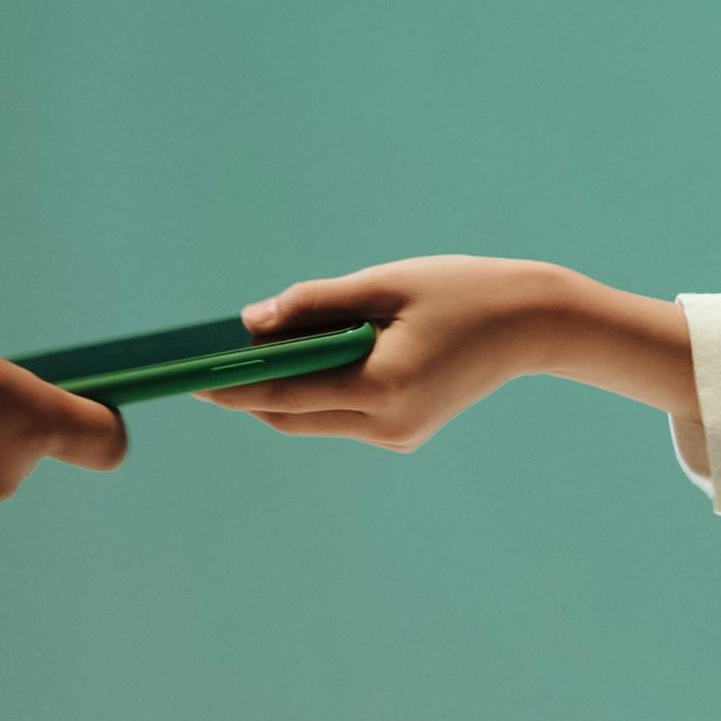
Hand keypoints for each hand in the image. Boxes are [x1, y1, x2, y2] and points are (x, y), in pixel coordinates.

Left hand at [193, 255, 695, 451]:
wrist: (531, 322)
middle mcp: (388, 422)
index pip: (286, 392)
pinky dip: (314, 391)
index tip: (189, 375)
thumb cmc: (458, 289)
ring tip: (239, 357)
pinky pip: (341, 415)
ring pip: (313, 420)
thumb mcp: (382, 285)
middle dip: (246, 392)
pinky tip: (296, 362)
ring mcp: (398, 435)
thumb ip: (314, 304)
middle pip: (291, 416)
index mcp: (383, 385)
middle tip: (202, 364)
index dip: (232, 385)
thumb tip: (251, 321)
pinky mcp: (405, 434)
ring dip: (279, 391)